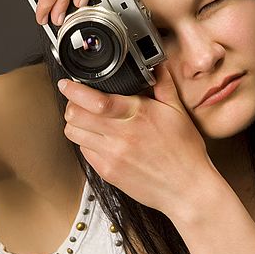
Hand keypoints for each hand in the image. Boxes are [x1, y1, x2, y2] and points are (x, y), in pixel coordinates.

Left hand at [59, 63, 218, 216]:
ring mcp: (112, 156)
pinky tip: (99, 139)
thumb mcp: (177, 112)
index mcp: (137, 115)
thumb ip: (163, 84)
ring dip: (75, 124)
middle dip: (72, 105)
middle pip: (75, 116)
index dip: (74, 90)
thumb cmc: (185, 152)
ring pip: (74, 134)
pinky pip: (84, 152)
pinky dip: (86, 142)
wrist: (187, 189)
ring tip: (87, 121)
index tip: (67, 84)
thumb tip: (157, 64)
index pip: (94, 100)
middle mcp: (121, 136)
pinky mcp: (108, 172)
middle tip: (78, 102)